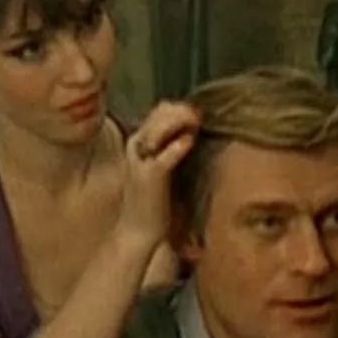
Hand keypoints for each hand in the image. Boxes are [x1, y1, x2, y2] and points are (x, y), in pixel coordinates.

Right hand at [116, 101, 198, 249]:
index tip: (198, 112)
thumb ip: (172, 146)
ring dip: (179, 121)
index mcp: (140, 142)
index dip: (180, 108)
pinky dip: (176, 147)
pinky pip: (163, 156)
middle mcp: (138, 146)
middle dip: (181, 111)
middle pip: (159, 115)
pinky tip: (189, 141)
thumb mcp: (162, 166)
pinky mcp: (150, 177)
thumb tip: (193, 129)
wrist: (140, 229)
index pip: (159, 111)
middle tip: (199, 115)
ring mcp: (141, 160)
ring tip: (196, 122)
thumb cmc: (154, 199)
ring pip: (158, 129)